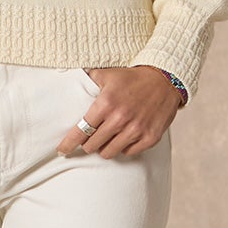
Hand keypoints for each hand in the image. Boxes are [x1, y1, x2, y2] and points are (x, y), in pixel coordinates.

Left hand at [58, 66, 180, 157]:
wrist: (166, 80)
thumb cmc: (133, 78)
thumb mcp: (108, 74)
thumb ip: (88, 79)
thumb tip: (68, 78)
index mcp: (106, 103)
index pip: (81, 130)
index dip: (69, 143)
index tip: (61, 150)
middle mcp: (120, 118)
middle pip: (92, 145)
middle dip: (88, 144)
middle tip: (90, 138)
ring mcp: (136, 130)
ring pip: (109, 152)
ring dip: (104, 147)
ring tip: (107, 138)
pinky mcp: (150, 138)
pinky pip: (128, 152)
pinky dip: (124, 147)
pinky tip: (124, 137)